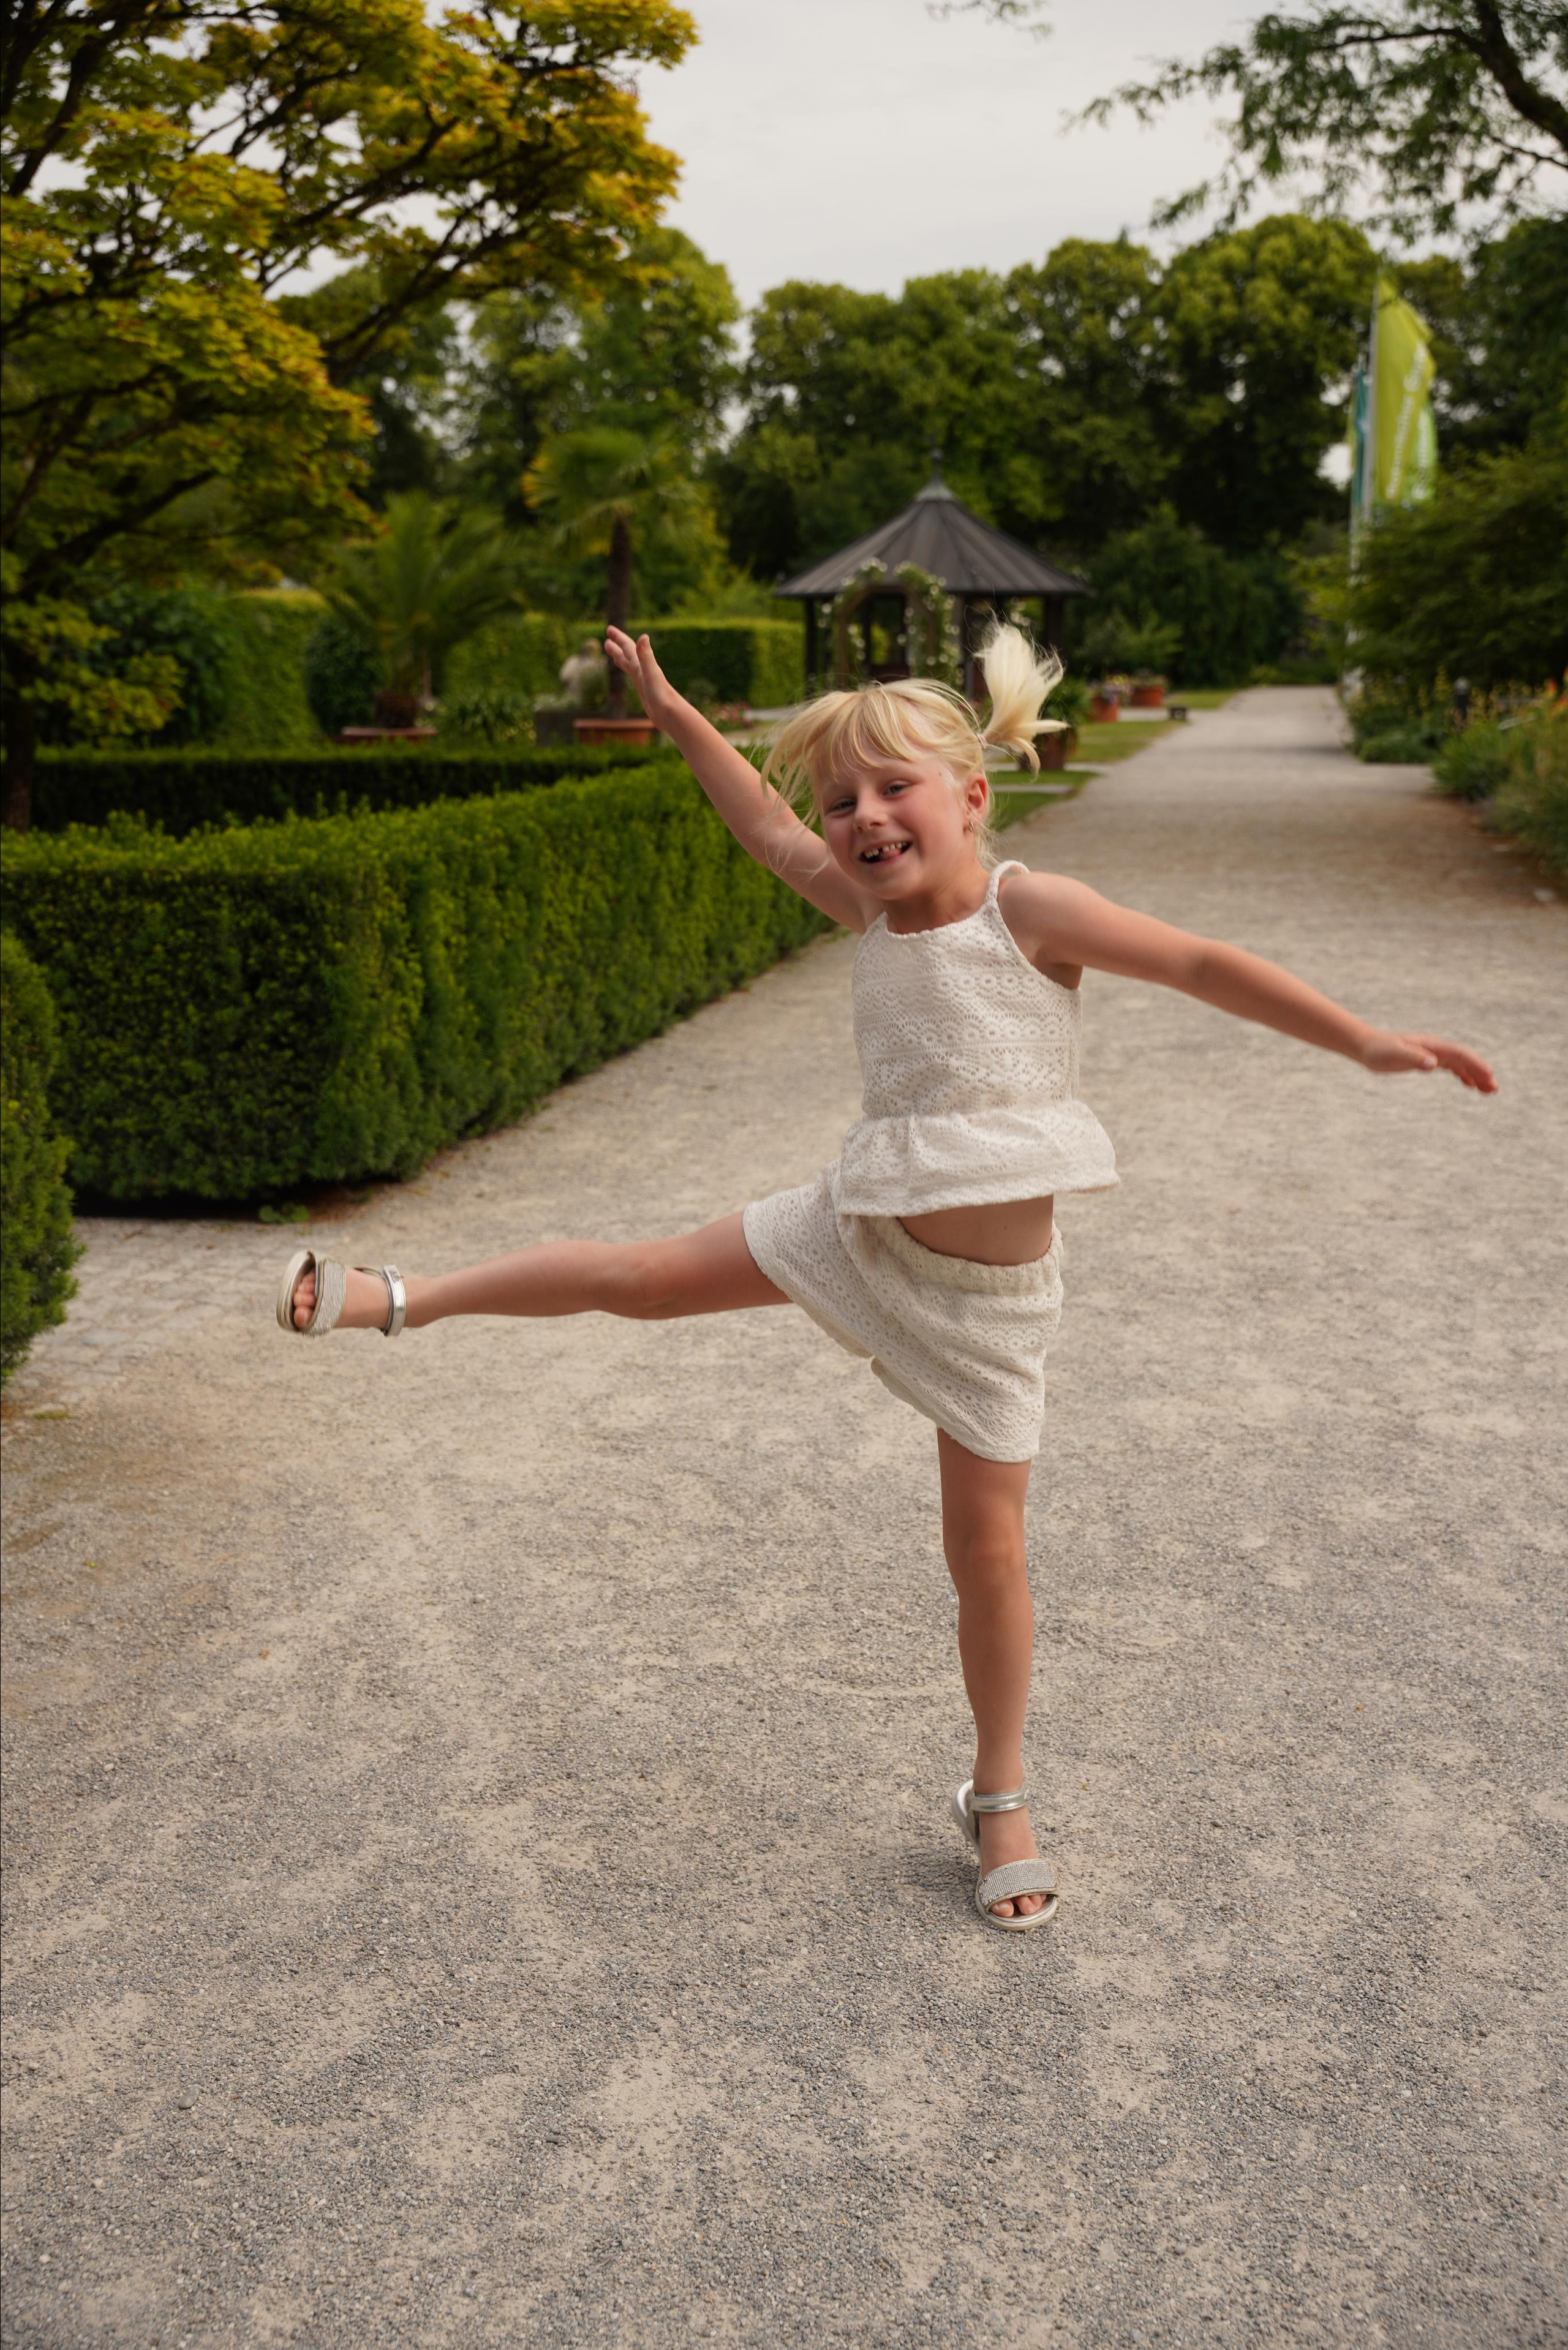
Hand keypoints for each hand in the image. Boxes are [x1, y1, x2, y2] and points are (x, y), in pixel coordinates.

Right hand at [604, 626, 680, 721]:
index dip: (618, 638)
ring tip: (614, 655)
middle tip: (608, 639)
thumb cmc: (662, 695)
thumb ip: (646, 656)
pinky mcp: (645, 692)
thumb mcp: (651, 673)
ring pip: (630, 665)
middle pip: (628, 654)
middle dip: (618, 646)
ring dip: (622, 658)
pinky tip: (633, 675)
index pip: (628, 648)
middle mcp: (643, 671)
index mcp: (642, 665)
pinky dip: (630, 673)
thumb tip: (643, 636)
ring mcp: (644, 681)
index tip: (609, 629)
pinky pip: (634, 678)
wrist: (672, 715)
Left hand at [1357, 1028, 1498, 1091]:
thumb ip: (1414, 1059)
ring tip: (1489, 1090)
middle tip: (1494, 1089)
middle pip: (1465, 1058)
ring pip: (1460, 1063)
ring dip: (1475, 1075)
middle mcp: (1435, 1047)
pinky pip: (1451, 1066)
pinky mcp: (1427, 1059)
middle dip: (1481, 1072)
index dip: (1475, 1065)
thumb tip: (1435, 1064)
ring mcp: (1432, 1053)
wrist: (1366, 1046)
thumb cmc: (1379, 1051)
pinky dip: (1463, 1075)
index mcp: (1431, 1045)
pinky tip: (1469, 1085)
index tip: (1489, 1076)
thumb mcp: (1395, 1055)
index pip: (1460, 1054)